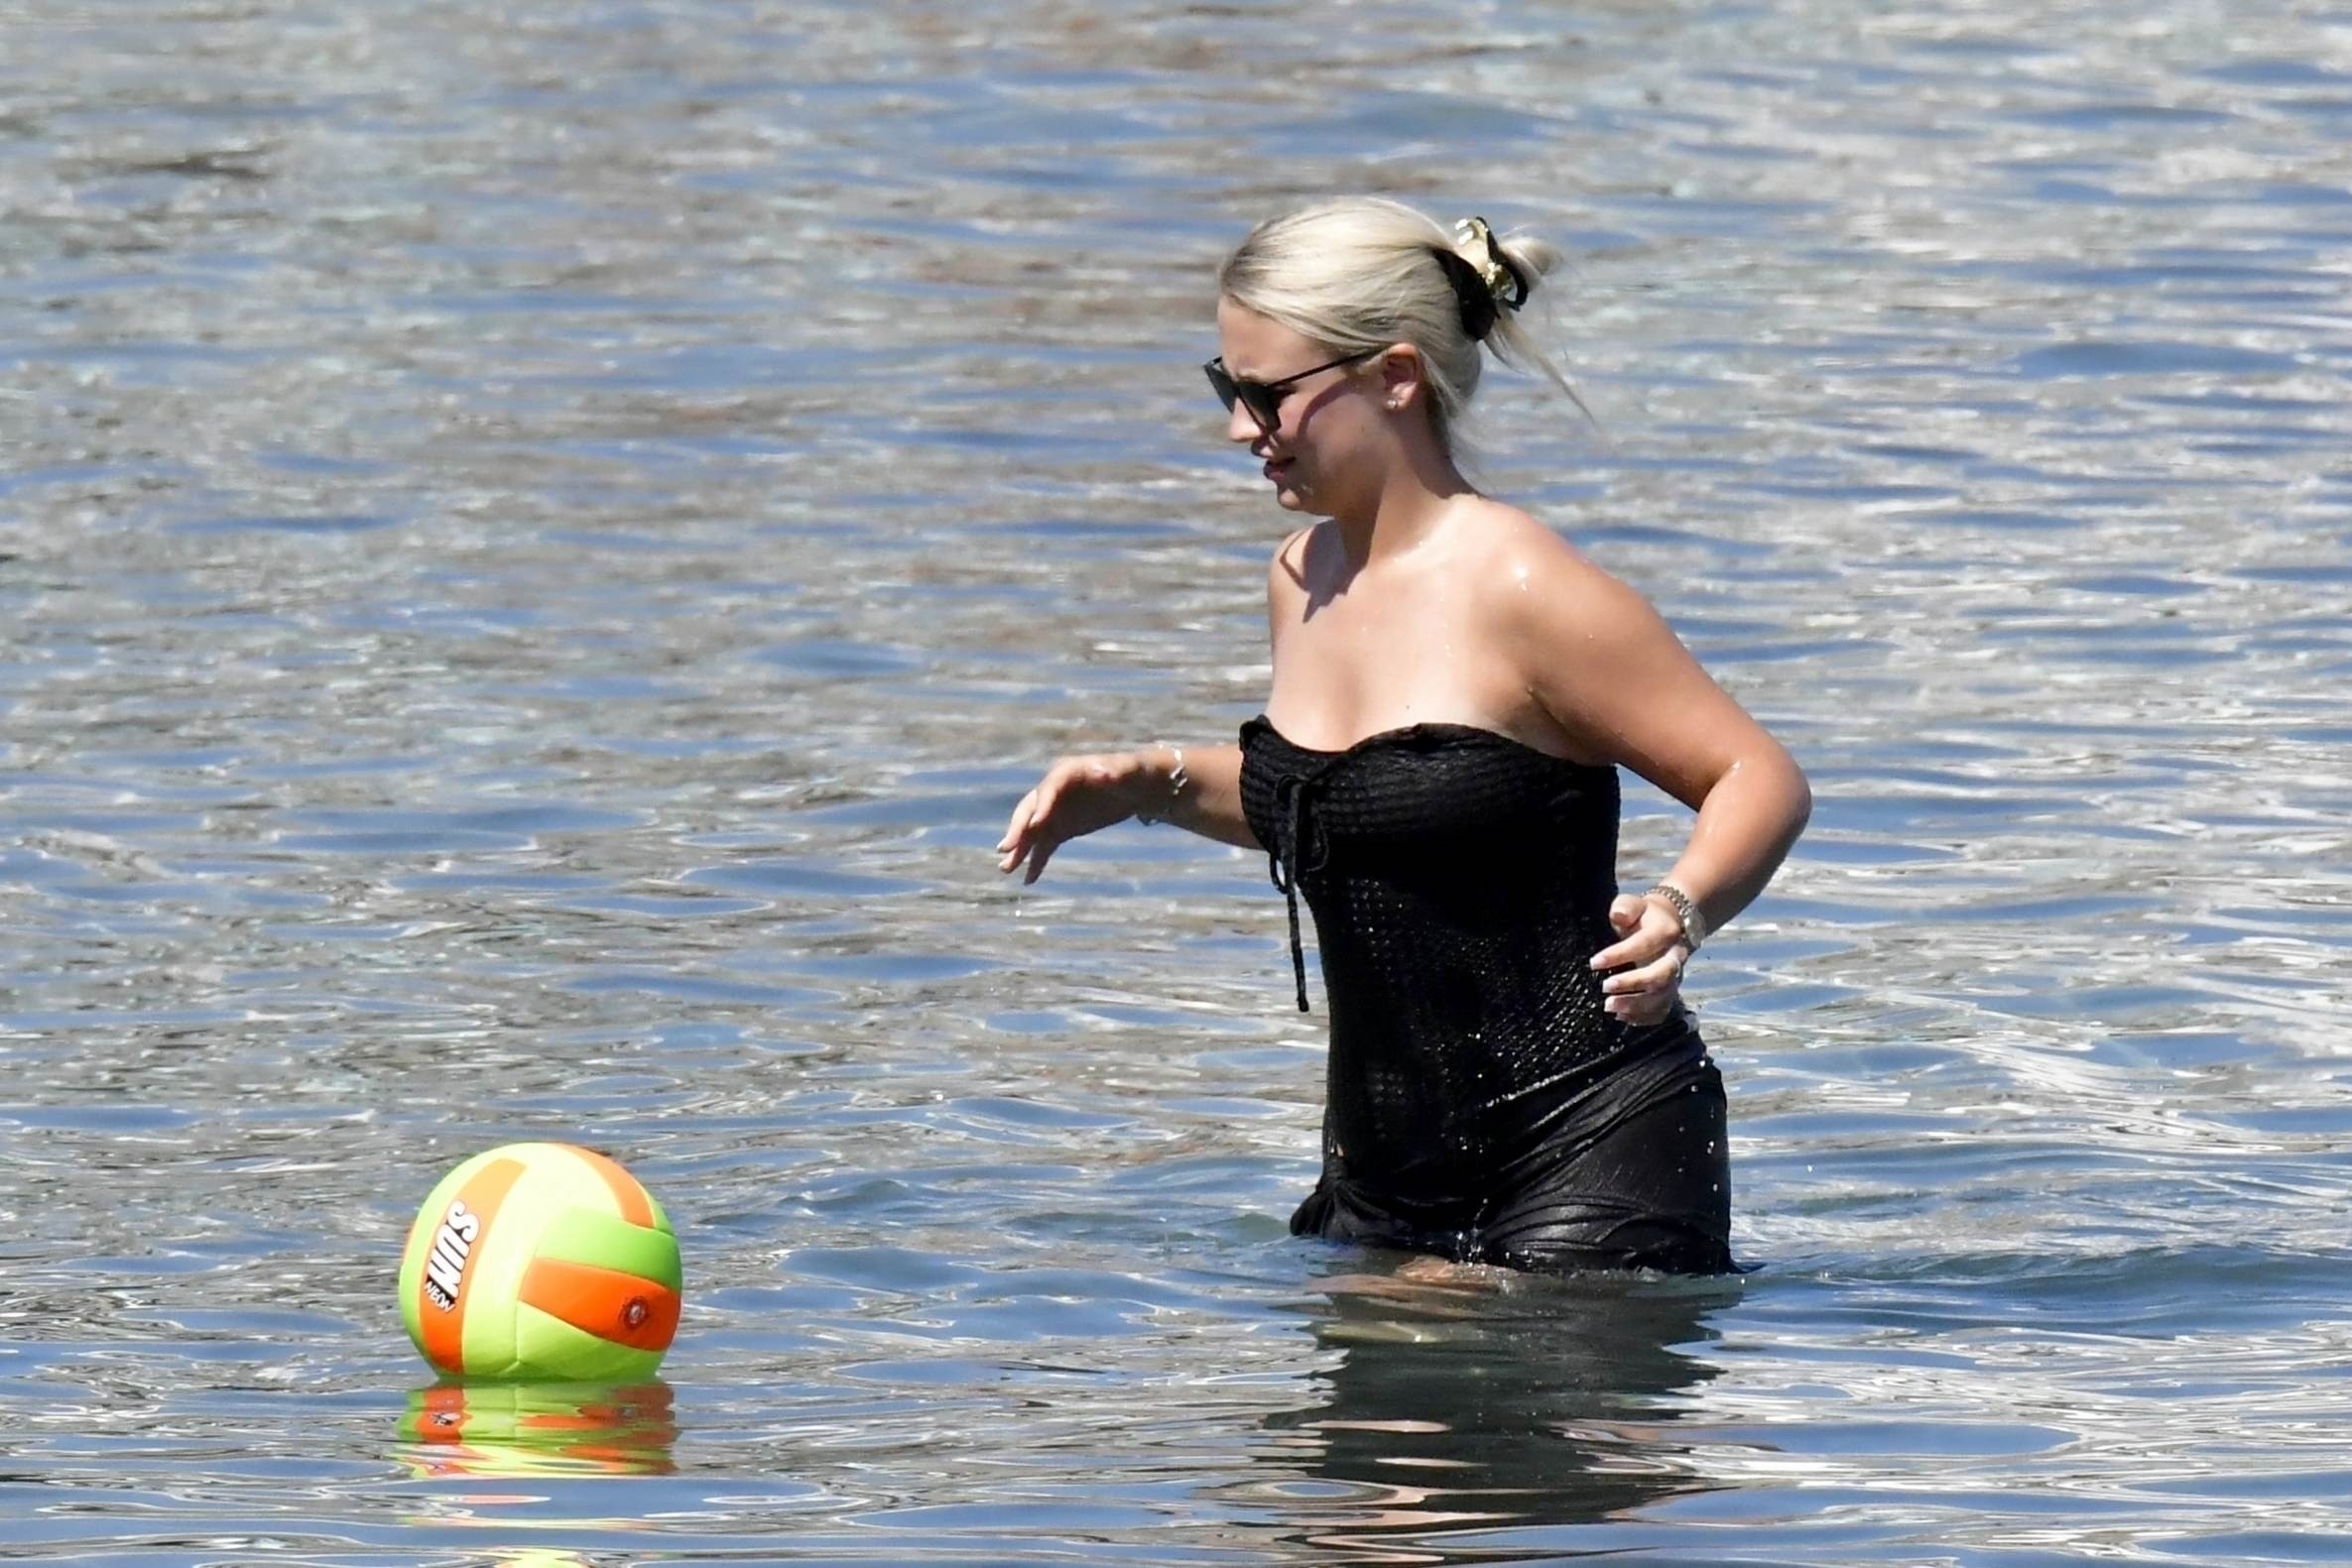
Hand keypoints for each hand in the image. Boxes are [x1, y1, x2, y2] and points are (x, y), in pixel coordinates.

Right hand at [996, 751, 1159, 883]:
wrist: (1133, 788)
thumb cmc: (1131, 775)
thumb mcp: (1128, 772)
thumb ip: (1114, 773)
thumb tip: (1105, 773)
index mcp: (1066, 772)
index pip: (1048, 789)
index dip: (1042, 806)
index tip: (1036, 825)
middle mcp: (1053, 791)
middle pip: (1031, 810)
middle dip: (1019, 830)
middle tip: (1006, 849)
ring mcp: (1055, 811)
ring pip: (1033, 832)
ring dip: (1020, 850)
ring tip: (1006, 869)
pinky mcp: (1060, 828)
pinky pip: (1044, 846)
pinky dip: (1036, 861)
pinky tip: (1029, 879)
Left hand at [1590, 892, 1690, 1025]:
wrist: (1668, 925)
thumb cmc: (1642, 916)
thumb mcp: (1632, 903)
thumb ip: (1625, 907)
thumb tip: (1619, 915)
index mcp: (1665, 932)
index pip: (1644, 945)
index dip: (1620, 955)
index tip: (1594, 963)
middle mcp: (1675, 957)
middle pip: (1660, 976)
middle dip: (1633, 984)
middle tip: (1605, 988)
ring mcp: (1675, 977)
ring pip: (1662, 997)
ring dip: (1636, 1005)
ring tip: (1609, 1007)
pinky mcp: (1670, 992)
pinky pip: (1662, 1010)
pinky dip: (1643, 1017)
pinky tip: (1622, 1017)